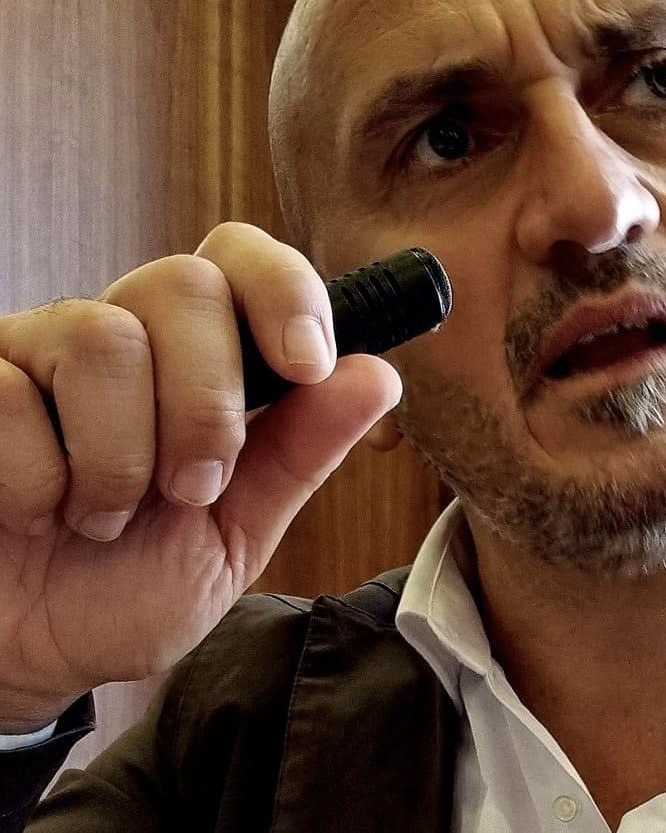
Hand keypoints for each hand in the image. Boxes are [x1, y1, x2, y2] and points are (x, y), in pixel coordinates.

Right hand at [0, 223, 400, 732]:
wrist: (24, 655)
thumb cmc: (125, 585)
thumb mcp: (235, 530)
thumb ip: (301, 451)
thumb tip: (380, 375)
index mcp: (194, 357)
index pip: (241, 258)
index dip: (284, 291)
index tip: (308, 364)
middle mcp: (118, 333)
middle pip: (183, 285)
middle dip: (205, 404)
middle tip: (192, 487)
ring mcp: (33, 353)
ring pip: (104, 337)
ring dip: (121, 457)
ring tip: (106, 516)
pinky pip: (10, 396)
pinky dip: (39, 481)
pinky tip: (36, 515)